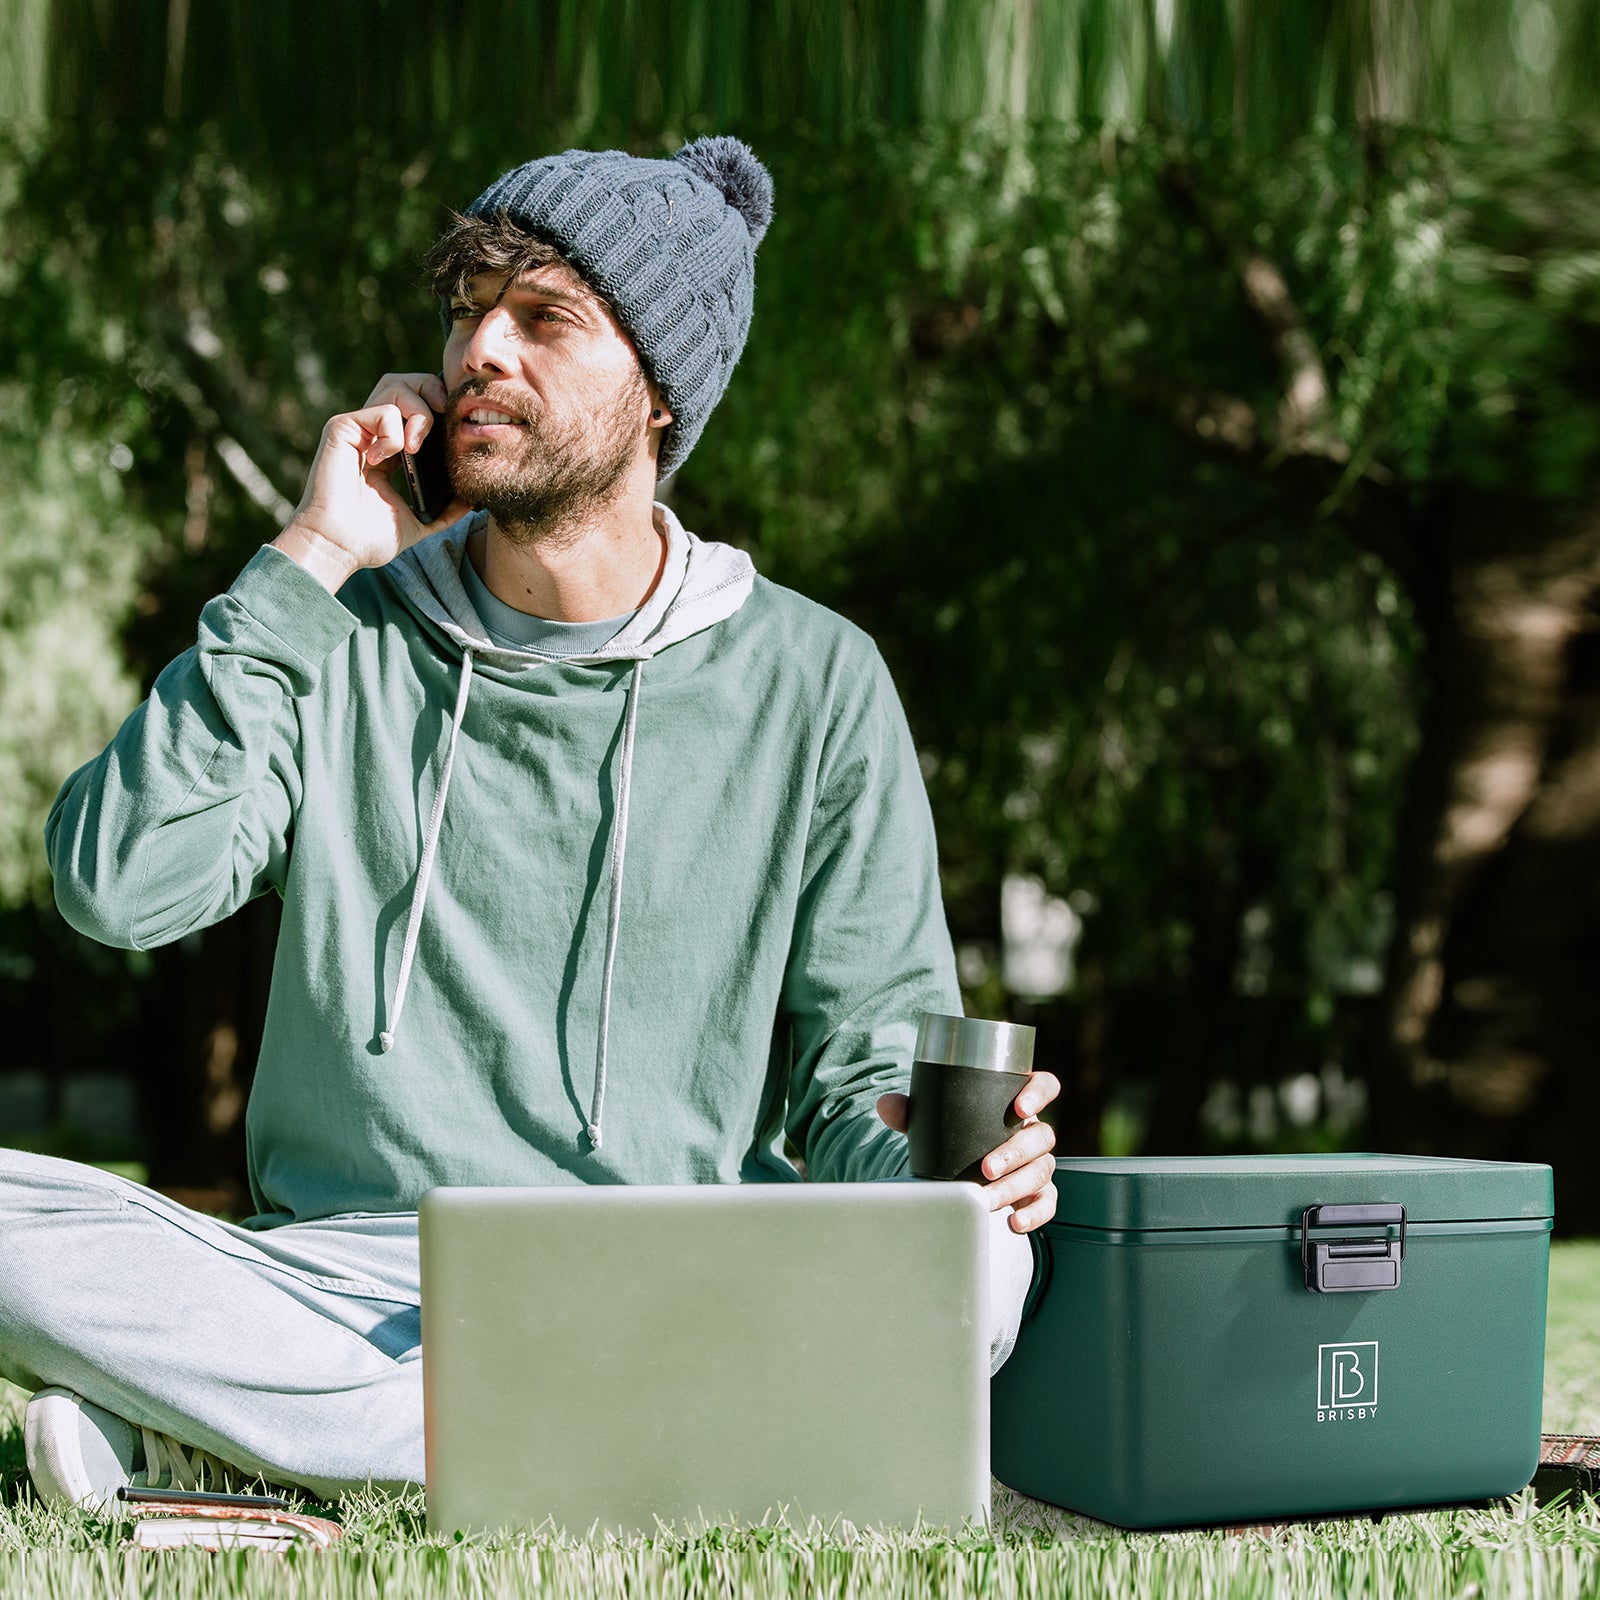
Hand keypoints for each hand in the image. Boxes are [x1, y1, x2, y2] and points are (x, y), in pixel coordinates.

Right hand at [271, 373, 469, 592]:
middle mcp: (373, 432)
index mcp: (391, 448)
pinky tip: (384, 460)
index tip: (457, 426)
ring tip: (415, 448)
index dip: (440, 405)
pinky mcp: (342, 428)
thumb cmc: (370, 538)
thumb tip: (472, 499)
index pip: (418, 407)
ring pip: (396, 386)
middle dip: (432, 389)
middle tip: (445, 417)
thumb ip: (446, 510)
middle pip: (406, 382)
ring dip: (418, 412)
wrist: (339, 547)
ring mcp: (357, 428)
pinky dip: (393, 433)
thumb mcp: (419, 521)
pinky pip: (382, 411)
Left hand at [876, 1070, 1059, 1232]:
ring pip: (1041, 1172)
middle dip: (1015, 1154)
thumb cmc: (956, 1134)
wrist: (962, 1166)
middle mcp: (1033, 1131)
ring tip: (986, 1199)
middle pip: (1042, 1137)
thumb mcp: (936, 1120)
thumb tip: (886, 1105)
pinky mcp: (1040, 1192)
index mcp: (1016, 1102)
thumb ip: (911, 1111)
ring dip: (1015, 1188)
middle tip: (987, 1168)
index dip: (1039, 1093)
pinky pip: (1047, 1203)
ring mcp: (1040, 1162)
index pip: (1044, 1086)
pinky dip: (1034, 1214)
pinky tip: (1014, 1222)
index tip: (1020, 1108)